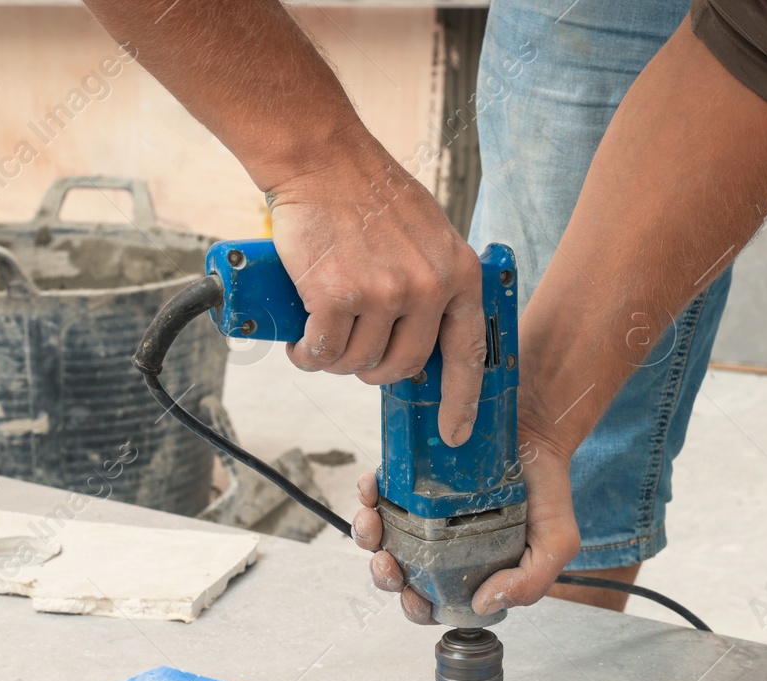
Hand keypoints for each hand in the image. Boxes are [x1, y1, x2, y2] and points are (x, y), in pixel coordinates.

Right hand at [269, 140, 486, 446]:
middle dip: (371, 370)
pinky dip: (305, 353)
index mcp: (458, 274)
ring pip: (355, 363)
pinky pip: (321, 351)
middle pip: (399, 367)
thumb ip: (434, 281)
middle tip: (350, 349)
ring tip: (319, 333)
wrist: (322, 159)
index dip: (461, 401)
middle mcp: (427, 287)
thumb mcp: (428, 234)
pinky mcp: (337, 295)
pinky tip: (299, 338)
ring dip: (332, 360)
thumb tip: (422, 336)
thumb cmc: (369, 194)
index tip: (454, 434)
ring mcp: (383, 293)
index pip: (467, 353)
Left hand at [351, 434, 580, 624]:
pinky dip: (369, 493)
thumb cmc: (547, 493)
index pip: (431, 602)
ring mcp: (422, 516)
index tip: (412, 594)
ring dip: (368, 535)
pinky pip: (378, 494)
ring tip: (373, 521)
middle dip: (384, 574)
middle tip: (386, 562)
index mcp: (468, 571)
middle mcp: (440, 547)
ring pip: (380, 537)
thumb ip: (529, 583)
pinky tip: (373, 486)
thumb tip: (483, 604)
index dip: (415, 606)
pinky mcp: (411, 484)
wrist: (540, 437)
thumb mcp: (555, 544)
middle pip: (397, 574)